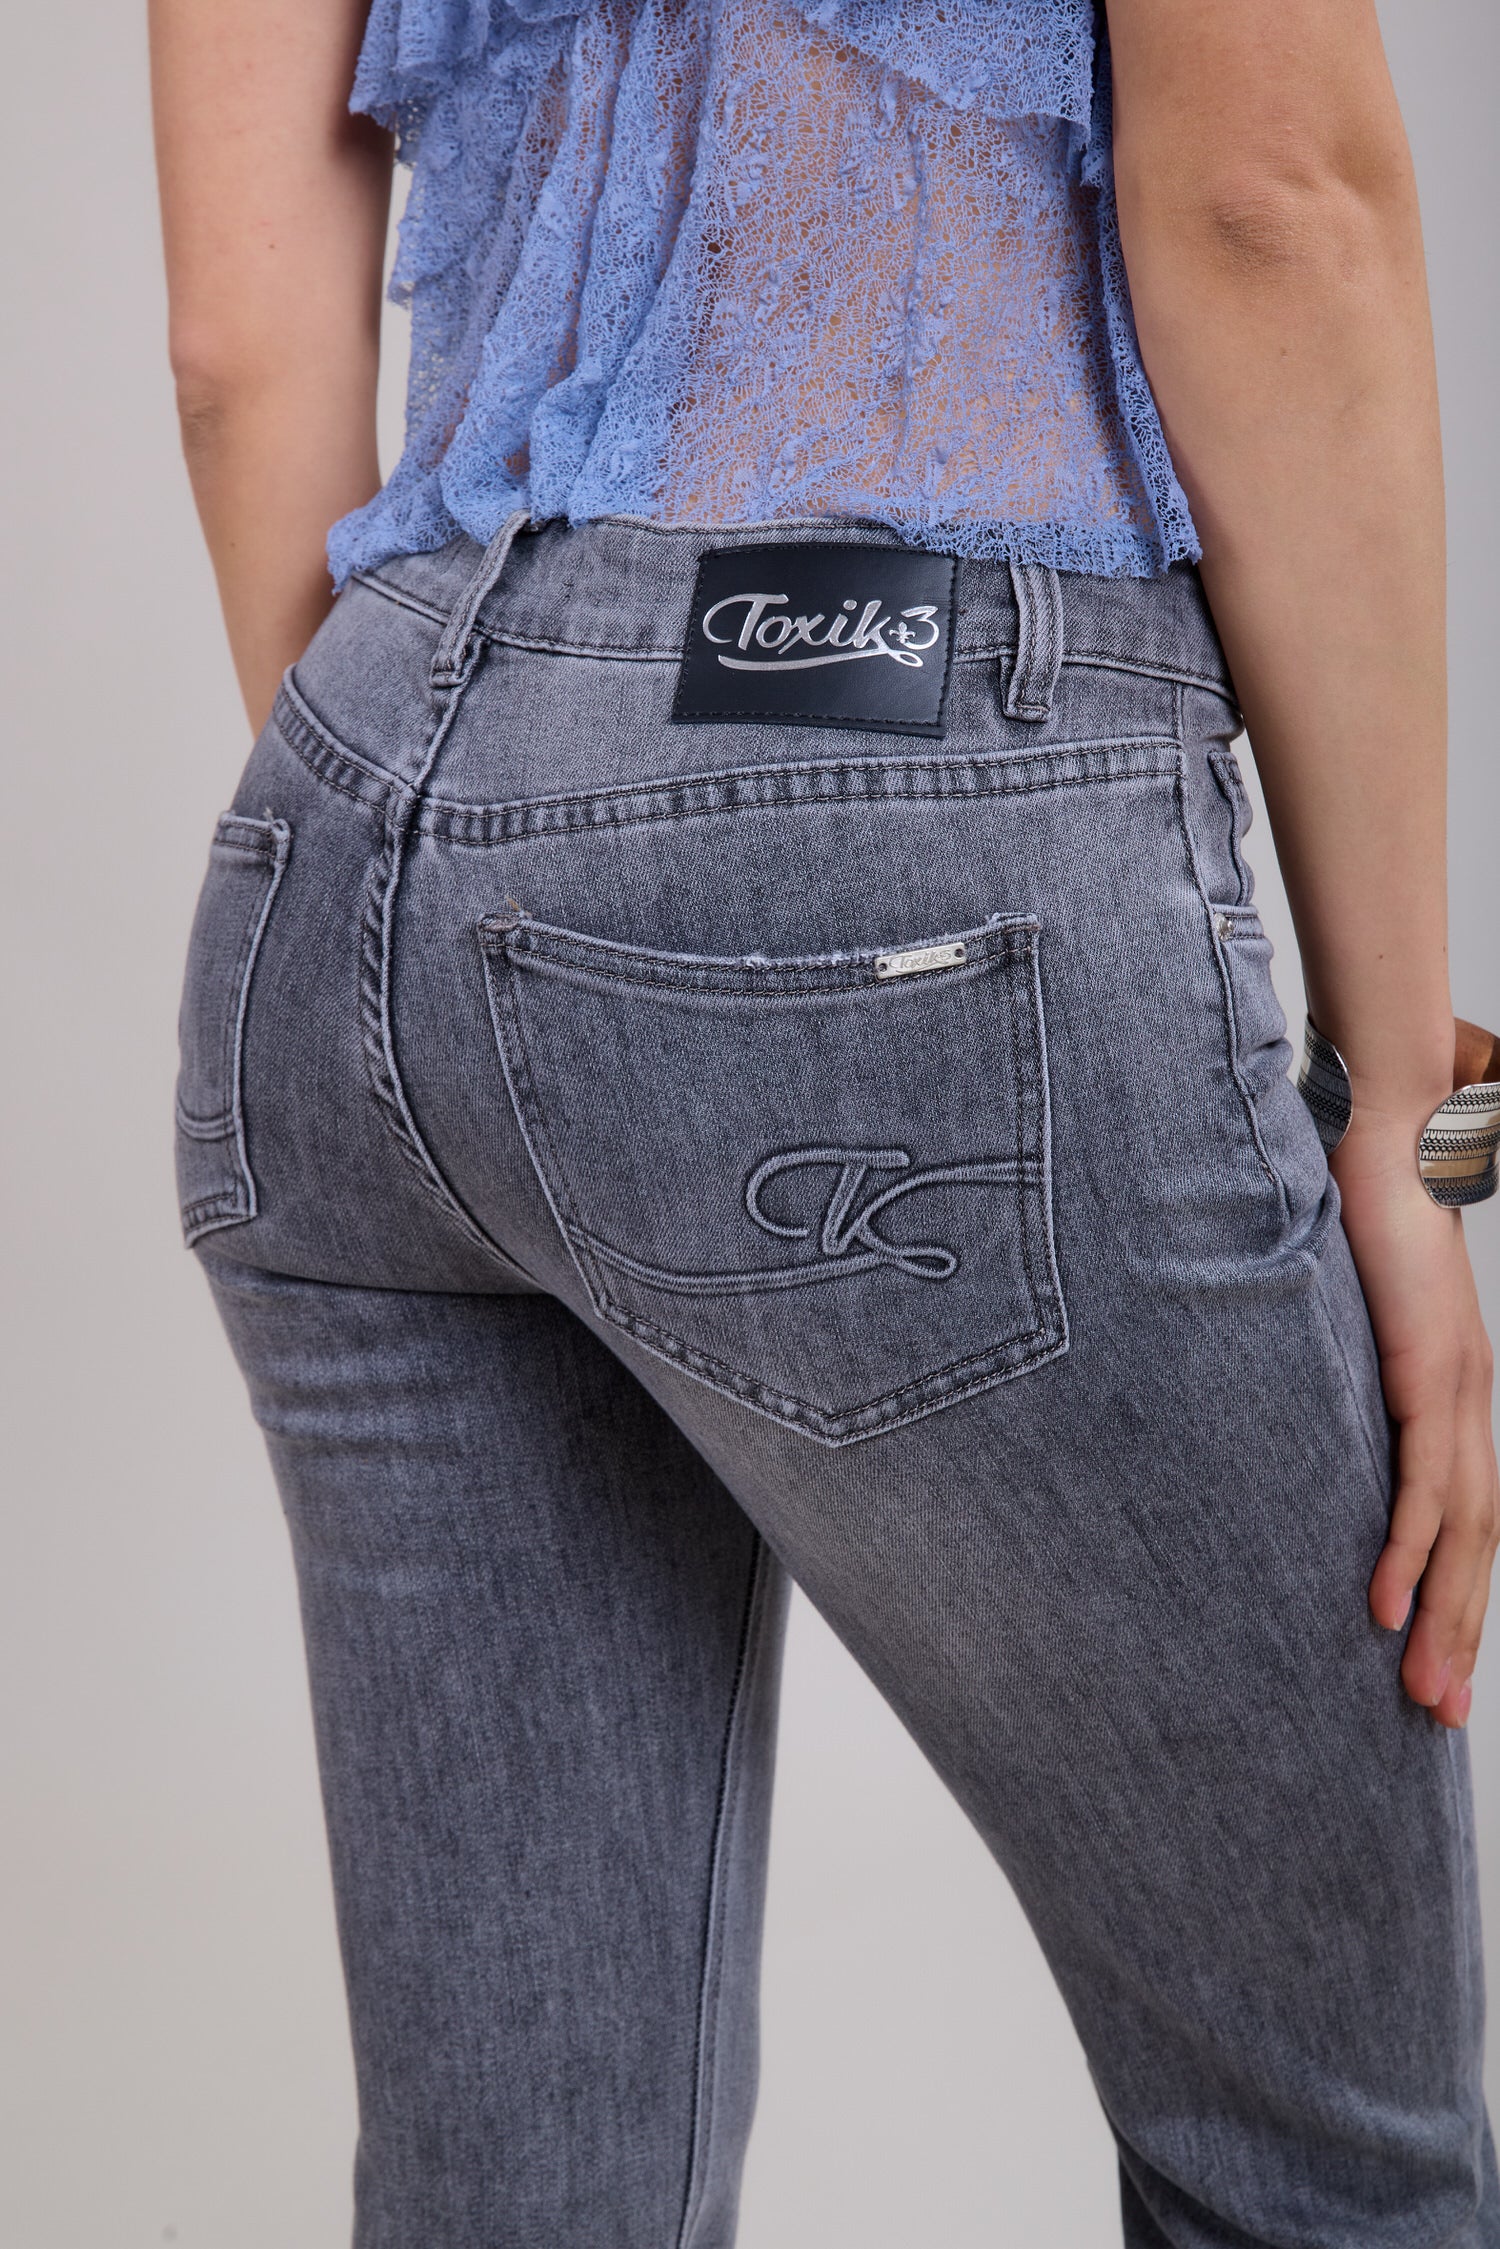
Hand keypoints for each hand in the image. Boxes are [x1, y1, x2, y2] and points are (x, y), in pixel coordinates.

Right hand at [1334, 1122, 1498, 1727]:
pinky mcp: (1431, 1371)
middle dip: (1461, 1636)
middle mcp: (1468, 1397)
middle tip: (1436, 1718)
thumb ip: (1336, 1356)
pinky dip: (1413, 1553)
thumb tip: (1283, 1389)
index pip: (1466, 1513)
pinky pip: (1425, 1483)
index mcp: (1451, 1388)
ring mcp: (1457, 1387)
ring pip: (1464, 1531)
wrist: (1397, 1130)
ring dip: (1445, 1619)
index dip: (1456, 1593)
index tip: (1432, 1662)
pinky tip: (1390, 1607)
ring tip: (1420, 1693)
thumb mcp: (1346, 1307)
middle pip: (1477, 1542)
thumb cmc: (1364, 1207)